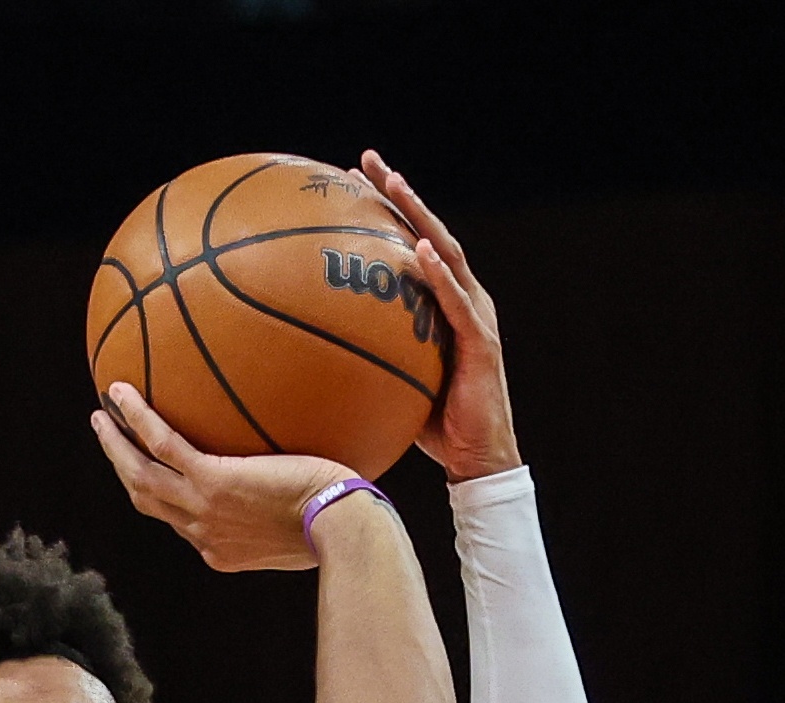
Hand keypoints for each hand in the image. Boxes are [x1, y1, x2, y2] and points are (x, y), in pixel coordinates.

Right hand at [91, 384, 351, 571]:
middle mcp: (203, 534)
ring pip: (140, 475)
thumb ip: (292, 514)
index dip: (163, 500)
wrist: (342, 529)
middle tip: (110, 440)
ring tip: (102, 414)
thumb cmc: (342, 526)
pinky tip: (122, 391)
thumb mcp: (310, 531)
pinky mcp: (210, 480)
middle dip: (124, 469)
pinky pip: (161, 443)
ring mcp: (202, 508)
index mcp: (221, 551)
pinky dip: (137, 417)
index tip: (156, 476)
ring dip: (115, 444)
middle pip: (148, 501)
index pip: (181, 524)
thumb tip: (311, 489)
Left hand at [355, 150, 521, 483]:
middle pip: (429, 232)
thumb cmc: (431, 426)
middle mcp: (464, 300)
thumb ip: (362, 357)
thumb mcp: (390, 382)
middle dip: (399, 194)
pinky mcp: (482, 342)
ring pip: (448, 253)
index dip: (385, 210)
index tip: (351, 180)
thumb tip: (303, 354)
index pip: (411, 244)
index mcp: (443, 304)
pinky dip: (439, 274)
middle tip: (368, 160)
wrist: (476, 460)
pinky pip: (456, 302)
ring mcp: (476, 317)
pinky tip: (419, 250)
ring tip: (395, 185)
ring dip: (420, 217)